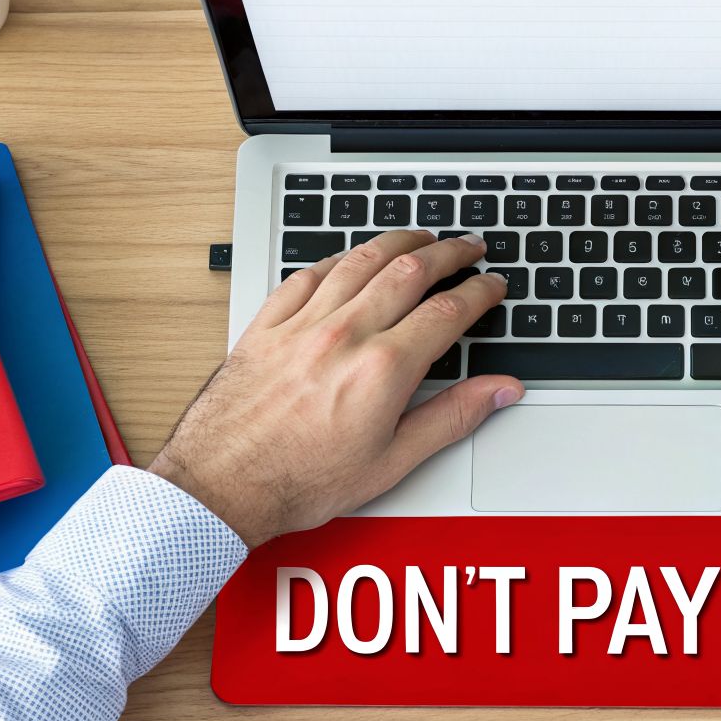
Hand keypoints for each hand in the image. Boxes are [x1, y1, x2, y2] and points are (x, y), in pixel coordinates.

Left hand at [149, 232, 521, 547]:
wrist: (222, 484)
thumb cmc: (301, 481)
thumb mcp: (393, 462)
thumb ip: (453, 418)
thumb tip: (499, 391)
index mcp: (382, 368)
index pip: (447, 311)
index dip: (479, 292)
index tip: (493, 286)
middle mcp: (344, 334)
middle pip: (409, 270)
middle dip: (448, 252)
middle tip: (468, 246)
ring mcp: (303, 324)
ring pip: (360, 260)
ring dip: (398, 241)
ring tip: (420, 236)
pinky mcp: (268, 324)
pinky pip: (308, 274)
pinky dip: (338, 258)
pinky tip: (349, 258)